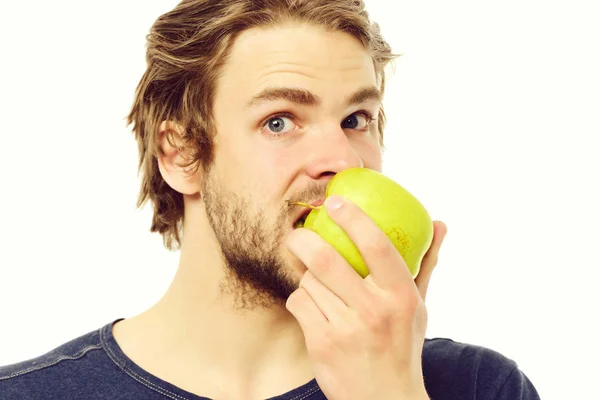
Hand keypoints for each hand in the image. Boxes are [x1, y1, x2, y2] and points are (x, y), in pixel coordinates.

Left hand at [285, 195, 446, 399]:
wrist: (386, 398)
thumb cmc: (401, 345)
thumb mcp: (419, 307)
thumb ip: (426, 264)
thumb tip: (440, 224)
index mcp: (402, 296)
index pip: (377, 245)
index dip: (353, 218)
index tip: (335, 202)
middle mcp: (375, 310)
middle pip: (326, 260)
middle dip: (303, 240)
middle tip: (298, 233)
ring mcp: (346, 329)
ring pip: (308, 281)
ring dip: (306, 276)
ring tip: (316, 282)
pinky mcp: (322, 344)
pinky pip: (299, 302)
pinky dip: (301, 298)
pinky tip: (312, 306)